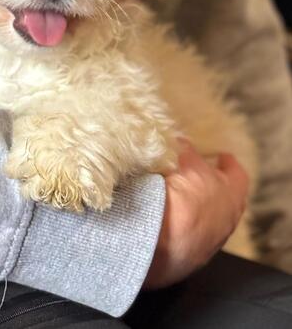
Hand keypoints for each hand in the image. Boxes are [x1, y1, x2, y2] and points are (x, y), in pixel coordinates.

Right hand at [144, 141, 248, 288]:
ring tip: (171, 188)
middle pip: (221, 196)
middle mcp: (227, 219)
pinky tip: (161, 210)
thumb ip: (189, 152)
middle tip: (193, 171)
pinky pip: (185, 230)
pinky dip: (177, 218)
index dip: (228, 162)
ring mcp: (209, 239)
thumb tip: (183, 142)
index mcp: (233, 194)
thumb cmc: (186, 197)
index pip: (236, 174)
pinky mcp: (188, 254)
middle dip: (207, 183)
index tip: (221, 155)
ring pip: (202, 216)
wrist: (164, 242)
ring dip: (190, 202)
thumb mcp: (189, 165)